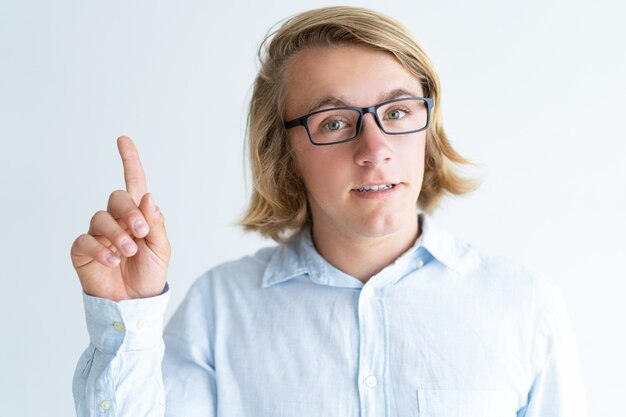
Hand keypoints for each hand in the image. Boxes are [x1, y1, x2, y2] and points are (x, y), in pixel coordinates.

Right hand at [70, 136, 170, 300]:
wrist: (135, 302)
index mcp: (138, 215)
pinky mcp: (83, 249)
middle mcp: (117, 220)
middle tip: (140, 232)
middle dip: (130, 212)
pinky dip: (101, 249)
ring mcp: (98, 234)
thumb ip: (155, 223)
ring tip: (128, 252)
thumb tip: (148, 197)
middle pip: (116, 197)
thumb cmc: (149, 273)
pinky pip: (86, 239)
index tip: (123, 140)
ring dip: (117, 234)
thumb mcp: (161, 249)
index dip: (129, 161)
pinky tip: (113, 259)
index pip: (133, 183)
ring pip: (101, 217)